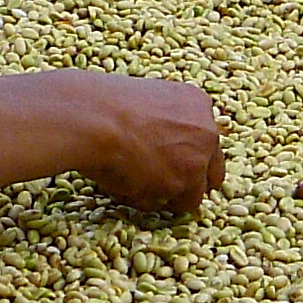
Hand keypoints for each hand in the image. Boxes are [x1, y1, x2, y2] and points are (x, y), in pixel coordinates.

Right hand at [77, 78, 224, 211]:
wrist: (93, 117)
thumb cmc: (102, 104)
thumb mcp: (144, 97)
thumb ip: (162, 119)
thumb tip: (158, 140)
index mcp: (197, 103)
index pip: (207, 139)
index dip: (192, 156)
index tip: (180, 165)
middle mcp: (206, 132)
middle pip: (210, 172)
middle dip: (191, 183)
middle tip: (167, 188)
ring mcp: (197, 160)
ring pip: (191, 195)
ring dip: (167, 195)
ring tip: (134, 185)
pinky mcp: (182, 184)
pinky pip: (167, 205)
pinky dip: (147, 202)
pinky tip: (125, 187)